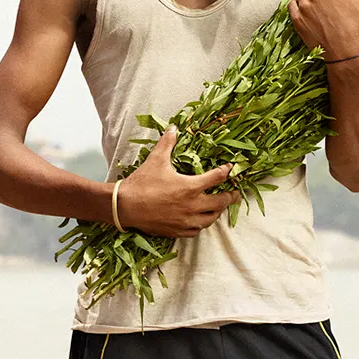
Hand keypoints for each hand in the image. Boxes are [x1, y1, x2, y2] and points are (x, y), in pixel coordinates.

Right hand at [116, 126, 241, 237]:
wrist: (124, 207)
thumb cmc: (141, 183)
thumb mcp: (156, 159)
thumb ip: (168, 143)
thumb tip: (174, 128)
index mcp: (190, 187)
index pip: (217, 178)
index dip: (227, 171)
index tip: (231, 169)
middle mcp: (192, 206)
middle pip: (220, 203)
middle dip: (230, 197)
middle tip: (235, 193)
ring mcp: (185, 221)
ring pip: (210, 220)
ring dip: (217, 212)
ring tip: (218, 207)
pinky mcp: (177, 231)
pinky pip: (196, 231)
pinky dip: (201, 225)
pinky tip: (200, 220)